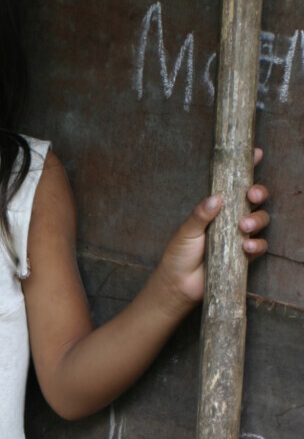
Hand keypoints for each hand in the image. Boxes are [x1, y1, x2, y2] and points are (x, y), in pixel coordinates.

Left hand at [156, 149, 269, 309]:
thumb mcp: (186, 231)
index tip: (257, 153)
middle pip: (254, 200)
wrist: (178, 285)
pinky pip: (260, 246)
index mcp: (217, 208)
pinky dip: (257, 244)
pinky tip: (246, 247)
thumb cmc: (178, 255)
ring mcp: (239, 237)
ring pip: (261, 220)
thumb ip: (200, 215)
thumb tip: (217, 198)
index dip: (248, 169)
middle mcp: (231, 220)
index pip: (234, 185)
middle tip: (252, 195)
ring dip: (257, 220)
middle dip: (258, 193)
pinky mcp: (244, 256)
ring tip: (243, 227)